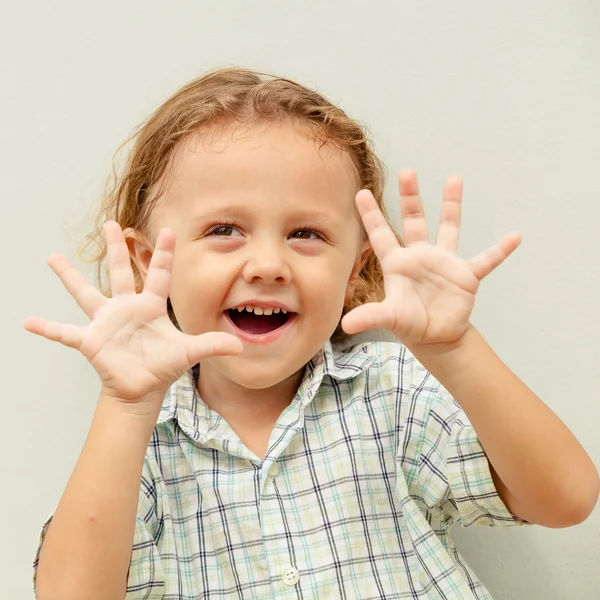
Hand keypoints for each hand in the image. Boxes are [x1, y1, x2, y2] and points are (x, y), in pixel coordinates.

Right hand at [24, 222, 242, 403]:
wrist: (142, 388)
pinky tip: (28, 321)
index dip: (165, 253)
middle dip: (117, 248)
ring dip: (71, 277)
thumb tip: (241, 346)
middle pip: (121, 272)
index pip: (160, 275)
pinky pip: (65, 333)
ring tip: (53, 258)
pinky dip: (49, 328)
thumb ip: (212, 345)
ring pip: (87, 294)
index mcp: (151, 307)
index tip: (168, 229)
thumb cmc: (163, 366)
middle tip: (112, 223)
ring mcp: (107, 323)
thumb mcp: (189, 352)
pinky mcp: (91, 341)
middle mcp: (127, 308)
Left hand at [341, 170, 521, 352]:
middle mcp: (420, 256)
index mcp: (398, 263)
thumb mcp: (389, 318)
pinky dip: (500, 250)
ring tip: (453, 179)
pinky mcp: (466, 276)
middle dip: (410, 197)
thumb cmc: (410, 324)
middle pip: (414, 220)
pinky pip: (486, 260)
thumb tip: (346, 324)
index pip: (380, 234)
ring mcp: (444, 263)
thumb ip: (370, 316)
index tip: (362, 192)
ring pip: (448, 227)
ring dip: (451, 205)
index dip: (371, 214)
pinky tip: (514, 237)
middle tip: (407, 172)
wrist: (436, 338)